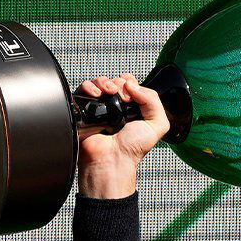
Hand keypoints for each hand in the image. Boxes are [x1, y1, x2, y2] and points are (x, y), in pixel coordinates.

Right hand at [75, 74, 170, 198]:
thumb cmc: (132, 148)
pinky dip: (90, 86)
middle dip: (120, 83)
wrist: (111, 159)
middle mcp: (117, 108)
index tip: (132, 94)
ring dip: (105, 82)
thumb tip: (134, 85)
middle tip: (122, 97)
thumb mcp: (157, 125)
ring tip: (109, 92)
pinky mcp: (84, 109)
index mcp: (134, 110)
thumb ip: (155, 102)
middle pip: (116, 82)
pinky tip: (96, 94)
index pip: (132, 86)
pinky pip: (84, 89)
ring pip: (100, 83)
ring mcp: (100, 108)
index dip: (132, 84)